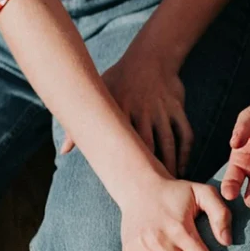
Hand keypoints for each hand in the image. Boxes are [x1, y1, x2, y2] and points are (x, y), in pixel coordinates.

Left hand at [63, 51, 192, 177]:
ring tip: (168, 185)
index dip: (126, 167)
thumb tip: (64, 151)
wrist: (151, 56)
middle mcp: (143, 111)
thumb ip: (79, 125)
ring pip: (169, 143)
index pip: (122, 144)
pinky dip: (185, 152)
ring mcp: (162, 110)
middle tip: (149, 193)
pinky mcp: (178, 109)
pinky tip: (182, 166)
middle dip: (151, 171)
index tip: (125, 188)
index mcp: (120, 110)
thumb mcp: (99, 93)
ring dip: (170, 165)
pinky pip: (186, 134)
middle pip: (148, 147)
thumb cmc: (119, 78)